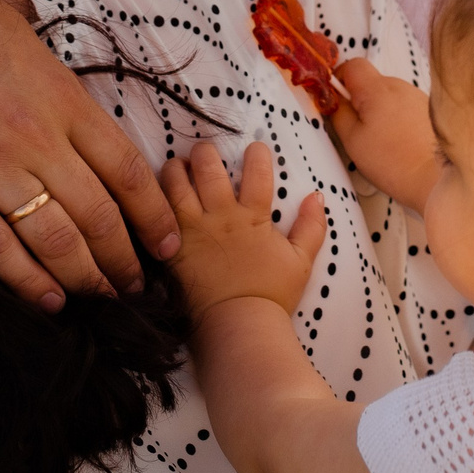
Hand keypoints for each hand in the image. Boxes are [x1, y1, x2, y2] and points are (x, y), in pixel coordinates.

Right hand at [0, 0, 179, 309]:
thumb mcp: (22, 37)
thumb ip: (53, 83)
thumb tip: (76, 111)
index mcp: (60, 97)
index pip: (126, 169)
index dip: (154, 215)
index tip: (167, 243)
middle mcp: (35, 137)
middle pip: (99, 213)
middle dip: (125, 258)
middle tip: (137, 285)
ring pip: (55, 239)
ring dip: (86, 276)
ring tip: (103, 298)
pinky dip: (28, 282)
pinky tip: (49, 301)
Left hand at [162, 139, 325, 317]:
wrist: (238, 324)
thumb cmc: (271, 295)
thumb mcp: (302, 261)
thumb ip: (311, 226)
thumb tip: (317, 196)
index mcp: (252, 217)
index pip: (256, 172)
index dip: (257, 154)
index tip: (255, 148)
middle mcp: (221, 217)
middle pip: (208, 169)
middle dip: (205, 153)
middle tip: (205, 152)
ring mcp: (193, 231)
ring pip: (176, 184)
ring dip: (176, 168)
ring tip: (178, 165)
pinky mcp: (172, 247)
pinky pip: (159, 214)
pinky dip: (156, 199)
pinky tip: (157, 195)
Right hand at [328, 60, 439, 208]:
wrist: (437, 178)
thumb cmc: (394, 163)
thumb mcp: (353, 140)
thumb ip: (338, 112)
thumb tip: (332, 96)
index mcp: (378, 89)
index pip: (353, 65)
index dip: (340, 79)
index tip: (337, 100)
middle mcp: (400, 86)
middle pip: (371, 81)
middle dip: (360, 100)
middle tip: (359, 129)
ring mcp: (417, 96)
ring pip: (388, 95)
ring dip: (379, 111)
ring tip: (383, 141)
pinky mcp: (429, 110)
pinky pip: (404, 105)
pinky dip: (396, 118)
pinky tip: (400, 142)